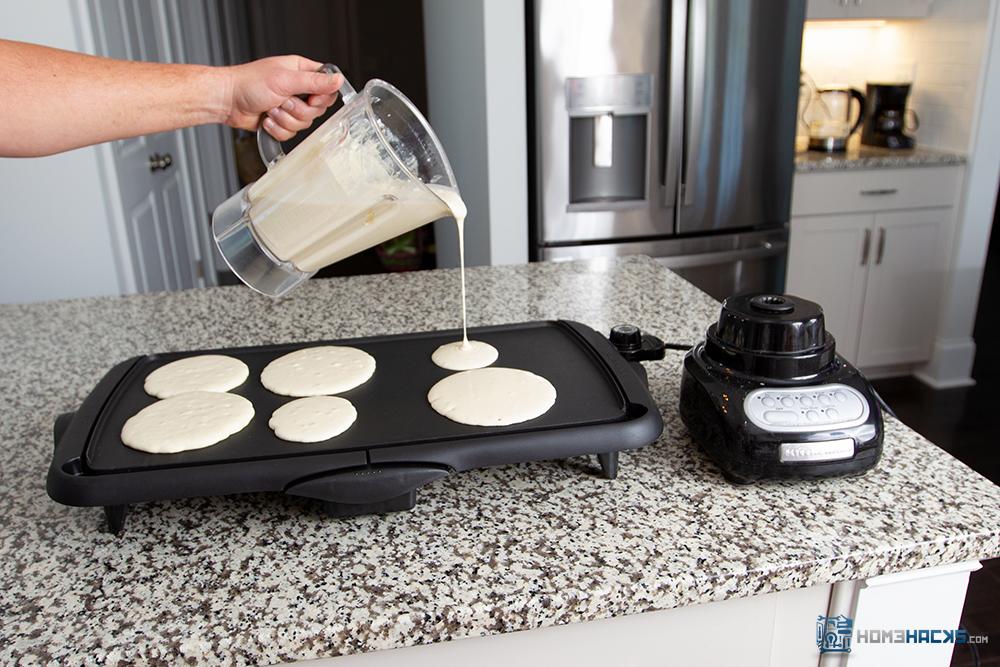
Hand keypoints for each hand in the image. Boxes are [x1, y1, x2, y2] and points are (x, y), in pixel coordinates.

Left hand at [223, 55, 342, 140]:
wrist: (227, 100)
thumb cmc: (249, 83)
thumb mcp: (286, 80)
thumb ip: (315, 82)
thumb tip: (337, 80)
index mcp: (301, 72)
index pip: (327, 87)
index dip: (322, 97)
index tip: (310, 98)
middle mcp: (298, 89)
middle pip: (317, 110)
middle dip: (298, 110)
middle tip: (283, 101)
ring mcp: (290, 106)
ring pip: (304, 124)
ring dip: (284, 119)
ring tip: (271, 108)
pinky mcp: (282, 121)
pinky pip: (291, 134)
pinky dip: (277, 128)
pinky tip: (266, 118)